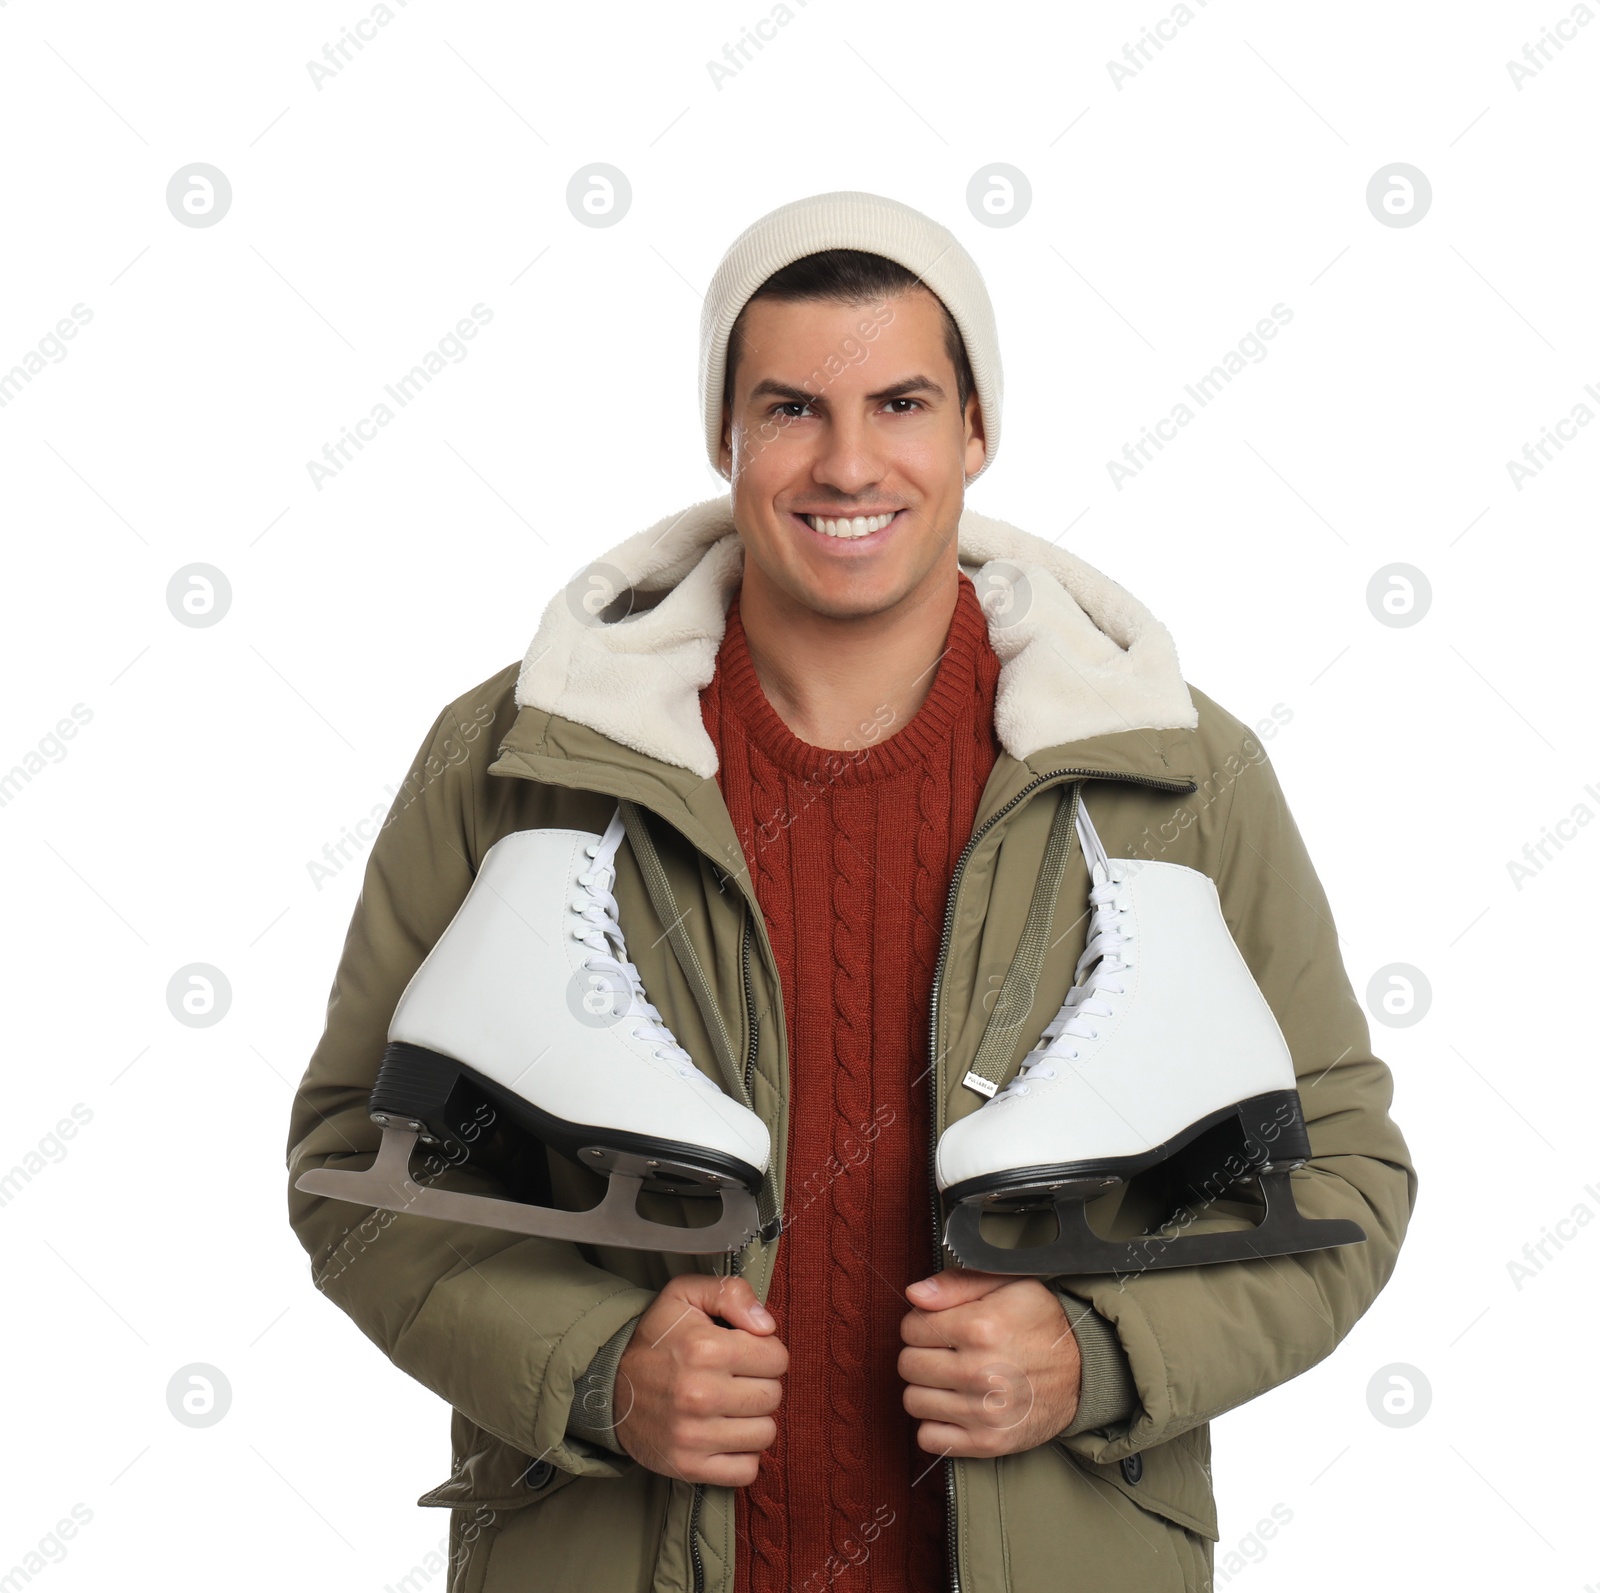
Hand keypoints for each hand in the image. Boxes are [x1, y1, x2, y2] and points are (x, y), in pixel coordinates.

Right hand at [613, 1273, 786, 1485]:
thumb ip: (731, 1292)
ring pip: (765, 1433)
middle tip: (736, 1378)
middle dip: (761, 1383)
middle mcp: (700, 1394)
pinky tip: (725, 1434)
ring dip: (753, 1419)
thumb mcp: (685, 1294)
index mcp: (705, 1349)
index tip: (745, 1352)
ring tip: (730, 1406)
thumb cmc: (657, 1338)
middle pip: (772, 1396)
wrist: (608, 1386)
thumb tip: (768, 1326)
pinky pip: (746, 1470)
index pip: (777, 1358)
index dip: (766, 1352)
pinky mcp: (689, 1467)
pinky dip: (743, 1454)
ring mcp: (694, 1436)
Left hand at [899, 1268, 1081, 1457]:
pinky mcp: (988, 1442)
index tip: (941, 1328)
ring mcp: (984, 1412)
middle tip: (946, 1353)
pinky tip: (955, 1406)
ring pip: (914, 1400)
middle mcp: (980, 1372)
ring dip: (927, 1388)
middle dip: (922, 1355)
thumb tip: (914, 1293)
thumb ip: (956, 1283)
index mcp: (980, 1327)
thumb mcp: (1006, 1285)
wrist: (1083, 1371)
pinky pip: (930, 1437)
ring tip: (951, 1379)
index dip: (921, 1324)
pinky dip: (936, 1424)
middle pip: (908, 1365)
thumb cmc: (1040, 1324)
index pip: (910, 1328)